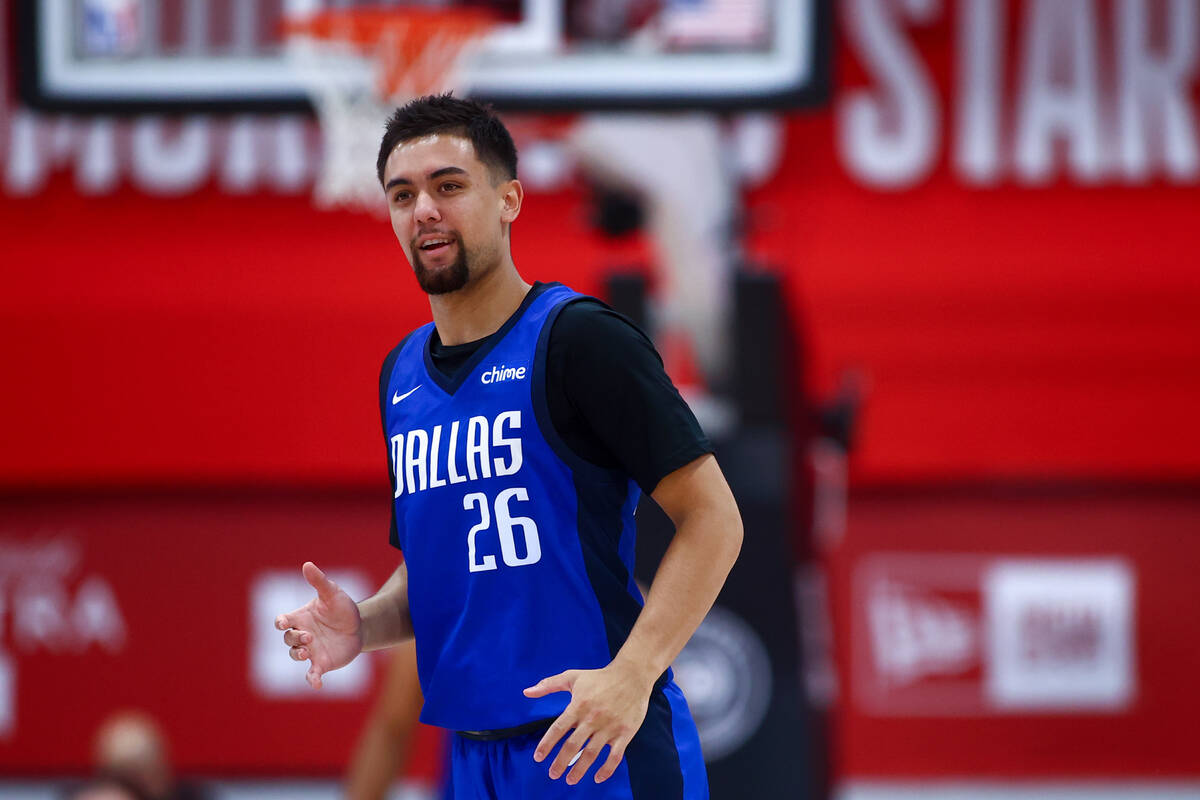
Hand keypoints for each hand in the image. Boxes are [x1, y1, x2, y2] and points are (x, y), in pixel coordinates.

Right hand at [274, 562, 363, 688]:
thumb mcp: (333, 593)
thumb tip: (307, 564)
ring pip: (295, 655)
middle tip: (309, 637)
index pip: (283, 621)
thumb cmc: (342, 608)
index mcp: (301, 617)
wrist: (360, 626)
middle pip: (288, 639)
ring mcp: (310, 650)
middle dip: (295, 638)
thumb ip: (319, 581)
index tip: (284, 622)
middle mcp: (302, 635)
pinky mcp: (321, 663)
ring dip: (298, 654)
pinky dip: (311, 680)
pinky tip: (316, 684)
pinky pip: (311, 674)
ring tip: (307, 652)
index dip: (280, 622)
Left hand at [523, 660, 654, 784]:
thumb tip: (527, 692)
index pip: (558, 728)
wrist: (632, 675)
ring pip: (592, 753)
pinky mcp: (625, 733)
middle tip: (553, 774)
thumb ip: (549, 685)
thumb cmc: (600, 677)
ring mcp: (609, 727)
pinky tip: (597, 778)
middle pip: (573, 745)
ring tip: (570, 780)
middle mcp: (592, 718)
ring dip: (580, 769)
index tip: (538, 757)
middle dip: (561, 762)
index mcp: (578, 705)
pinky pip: (615, 756)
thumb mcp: (572, 677)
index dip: (546, 744)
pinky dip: (606, 769)